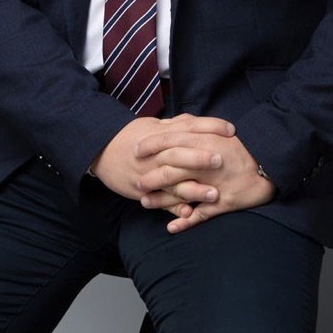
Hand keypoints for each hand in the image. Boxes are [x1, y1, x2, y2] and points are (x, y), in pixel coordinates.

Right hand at [90, 115, 236, 211]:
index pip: (189, 127)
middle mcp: (156, 153)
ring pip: (173, 182)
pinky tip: (190, 213)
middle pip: (179, 153)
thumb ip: (174, 124)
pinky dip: (175, 207)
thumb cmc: (130, 137)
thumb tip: (195, 120)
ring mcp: (149, 173)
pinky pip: (161, 201)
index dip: (210, 127)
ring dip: (194, 189)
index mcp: (160, 134)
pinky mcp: (144, 190)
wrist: (102, 152)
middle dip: (200, 157)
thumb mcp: (151, 126)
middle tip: (222, 159)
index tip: (231, 130)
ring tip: (214, 194)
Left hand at [133, 126, 276, 232]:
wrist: (268, 165)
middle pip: (172, 168)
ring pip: (182, 192)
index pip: (171, 141)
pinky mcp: (223, 202)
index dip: (151, 145)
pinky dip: (185, 222)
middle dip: (151, 175)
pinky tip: (171, 228)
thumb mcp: (218, 133)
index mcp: (205, 142)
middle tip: (136, 181)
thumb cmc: (241, 150)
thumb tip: (175, 123)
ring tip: (145, 203)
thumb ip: (196, 130)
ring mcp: (215, 184)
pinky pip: (202, 214)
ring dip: (162, 200)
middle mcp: (207, 163)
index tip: (136, 149)